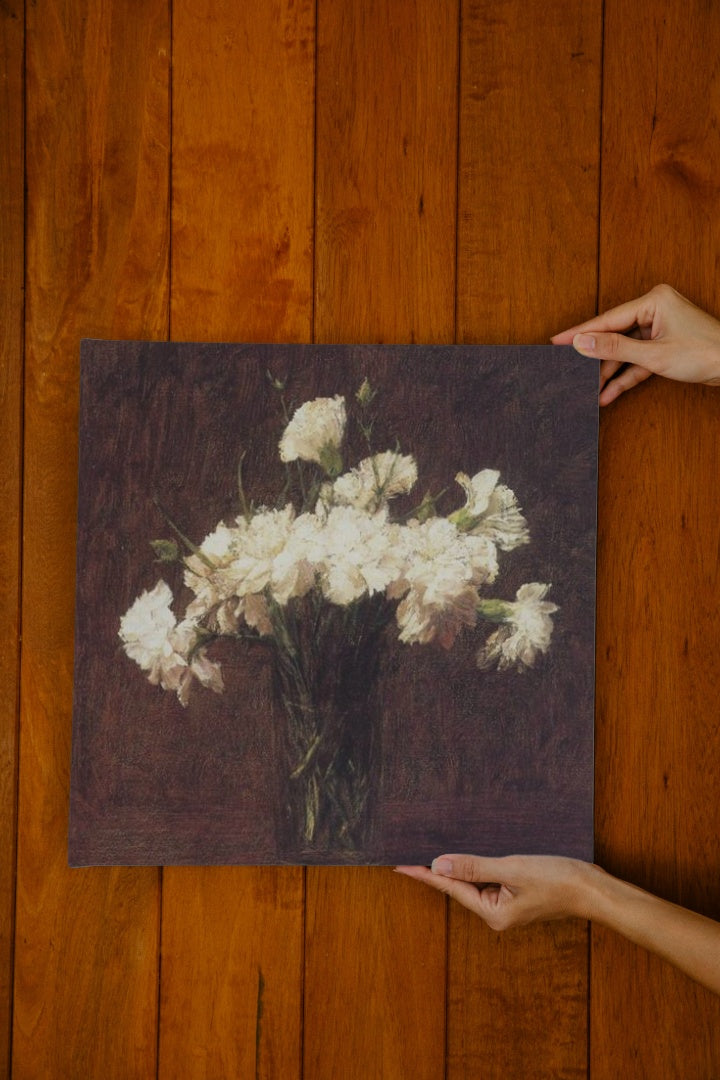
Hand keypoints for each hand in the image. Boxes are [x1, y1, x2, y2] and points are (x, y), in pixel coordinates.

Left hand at [397, 853, 719, 992]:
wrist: (594, 889)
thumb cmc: (557, 880)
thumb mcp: (511, 869)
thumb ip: (473, 867)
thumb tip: (438, 866)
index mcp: (493, 913)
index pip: (451, 889)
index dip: (425, 875)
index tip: (401, 866)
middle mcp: (498, 914)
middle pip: (461, 888)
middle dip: (439, 871)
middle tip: (412, 854)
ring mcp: (509, 905)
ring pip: (476, 882)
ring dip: (460, 866)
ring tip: (435, 850)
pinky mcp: (520, 896)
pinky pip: (491, 879)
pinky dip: (479, 866)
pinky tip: (471, 854)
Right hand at [551, 283, 719, 405]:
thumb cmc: (705, 353)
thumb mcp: (654, 355)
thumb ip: (615, 348)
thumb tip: (582, 342)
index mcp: (653, 301)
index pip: (608, 319)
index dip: (581, 333)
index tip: (557, 341)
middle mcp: (655, 310)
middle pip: (614, 335)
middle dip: (595, 358)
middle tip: (569, 369)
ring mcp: (659, 328)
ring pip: (624, 351)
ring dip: (609, 373)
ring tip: (589, 390)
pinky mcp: (663, 346)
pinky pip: (637, 361)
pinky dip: (625, 376)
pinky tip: (608, 393)